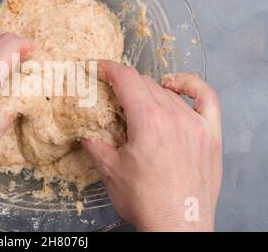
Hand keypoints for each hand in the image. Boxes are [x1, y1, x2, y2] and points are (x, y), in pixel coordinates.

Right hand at [83, 61, 221, 231]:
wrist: (177, 226)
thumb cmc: (145, 202)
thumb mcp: (109, 171)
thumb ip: (94, 143)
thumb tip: (84, 130)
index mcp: (148, 122)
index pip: (127, 80)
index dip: (110, 69)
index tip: (100, 68)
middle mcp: (174, 117)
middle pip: (145, 84)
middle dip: (125, 83)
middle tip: (112, 93)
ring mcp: (196, 124)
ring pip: (168, 93)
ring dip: (149, 92)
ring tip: (137, 103)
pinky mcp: (211, 134)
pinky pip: (206, 97)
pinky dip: (189, 85)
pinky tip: (175, 85)